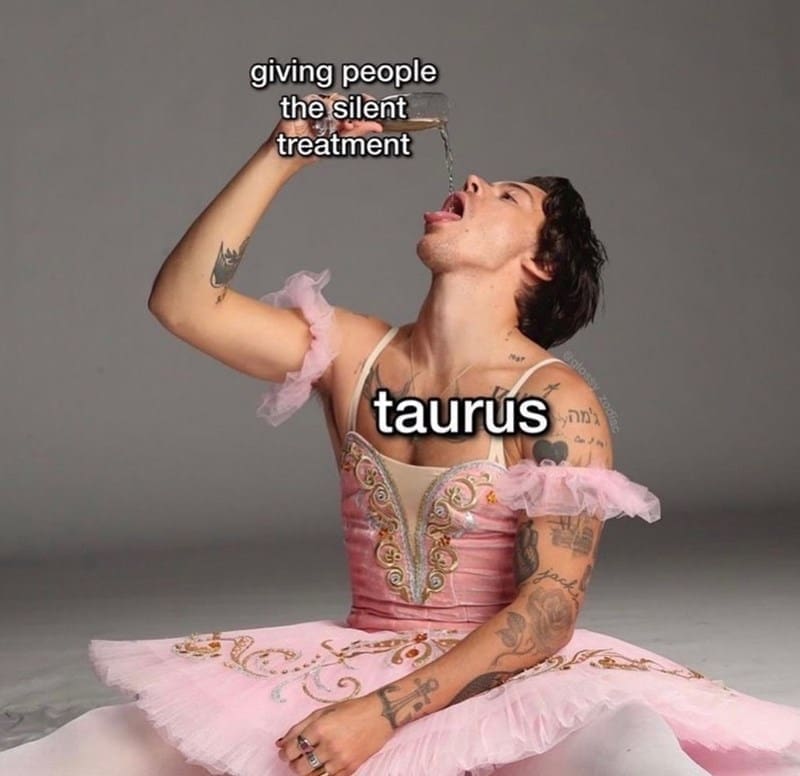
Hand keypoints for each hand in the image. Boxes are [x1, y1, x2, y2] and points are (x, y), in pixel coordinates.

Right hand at [265, 92, 383, 171]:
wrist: (291, 155)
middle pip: (345, 101)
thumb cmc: (310, 150)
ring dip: (335, 113)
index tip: (372, 103)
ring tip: (332, 128)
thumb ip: (358, 132)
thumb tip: (377, 127)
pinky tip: (319, 122)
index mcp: (339, 119)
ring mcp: (317, 106)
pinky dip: (320, 110)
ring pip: (333, 99)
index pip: (355, 106)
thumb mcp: (340, 142)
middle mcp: (329, 110)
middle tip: (350, 124)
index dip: (365, 103)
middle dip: (350, 111)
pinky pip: (316, 100)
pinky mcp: (304, 105)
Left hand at [275, 694, 392, 774]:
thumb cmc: (350, 709)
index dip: (284, 753)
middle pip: (300, 767)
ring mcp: (340, 759)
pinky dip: (322, 775)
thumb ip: (300, 726)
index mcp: (320, 728)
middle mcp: (329, 745)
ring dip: (306, 772)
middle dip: (293, 764)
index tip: (285, 752)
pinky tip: (323, 766)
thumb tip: (280, 742)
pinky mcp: (350, 769)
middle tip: (296, 758)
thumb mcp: (323, 711)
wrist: (380, 714)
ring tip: (309, 762)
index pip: (292, 749)